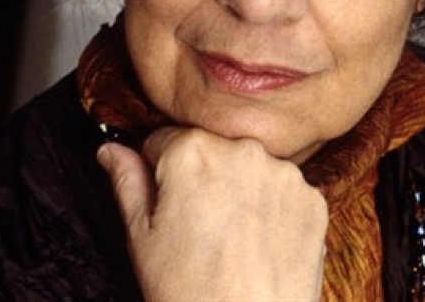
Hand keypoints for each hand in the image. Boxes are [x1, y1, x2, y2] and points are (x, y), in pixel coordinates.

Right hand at [97, 127, 327, 300]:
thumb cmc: (189, 292)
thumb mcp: (141, 238)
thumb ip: (127, 182)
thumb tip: (111, 149)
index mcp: (191, 151)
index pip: (164, 139)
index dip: (158, 172)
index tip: (167, 203)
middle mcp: (242, 149)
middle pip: (211, 149)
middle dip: (202, 177)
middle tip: (198, 227)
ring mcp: (283, 173)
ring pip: (250, 167)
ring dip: (240, 189)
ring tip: (232, 239)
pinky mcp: (313, 198)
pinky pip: (284, 191)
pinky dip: (273, 210)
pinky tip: (259, 244)